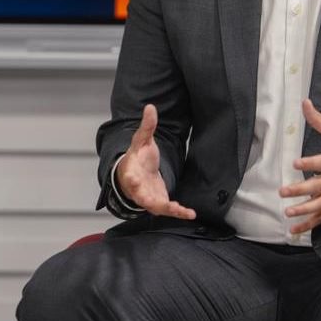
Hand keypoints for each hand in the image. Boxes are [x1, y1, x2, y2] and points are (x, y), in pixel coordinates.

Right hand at [116, 104, 196, 219]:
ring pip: (157, 207)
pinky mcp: (159, 203)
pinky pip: (169, 210)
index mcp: (131, 172)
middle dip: (149, 200)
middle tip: (161, 204)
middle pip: (141, 196)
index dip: (131, 178)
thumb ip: (147, 126)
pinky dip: (179, 213)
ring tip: (183, 211)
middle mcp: (138, 189)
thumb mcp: (141, 141)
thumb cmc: (137, 158)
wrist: (134, 175)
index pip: (129, 175)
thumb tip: (150, 107)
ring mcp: (148, 198)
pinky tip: (191, 213)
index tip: (133, 178)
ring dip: (169, 209)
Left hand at [279, 99, 320, 234]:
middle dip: (301, 190)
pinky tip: (294, 230)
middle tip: (283, 192)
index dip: (310, 163)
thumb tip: (304, 102)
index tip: (295, 163)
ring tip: (288, 212)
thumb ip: (319, 121)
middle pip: (319, 186)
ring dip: (305, 210)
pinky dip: (310, 225)